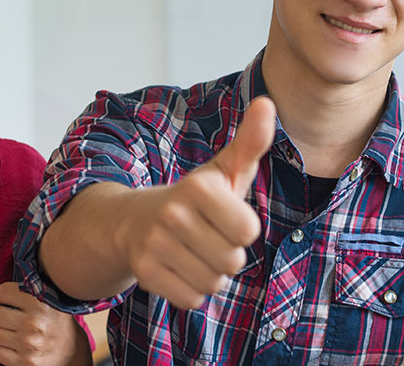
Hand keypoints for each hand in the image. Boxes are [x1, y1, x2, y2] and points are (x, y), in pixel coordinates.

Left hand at [0, 282, 90, 365]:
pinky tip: (17, 346)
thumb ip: (31, 285)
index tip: (14, 301)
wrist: (71, 352)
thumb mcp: (50, 298)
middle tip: (12, 317)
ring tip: (15, 332)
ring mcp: (29, 344)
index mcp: (41, 302)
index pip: (1, 292)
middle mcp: (35, 323)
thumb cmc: (54, 321)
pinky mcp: (24, 362)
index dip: (6, 296)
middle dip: (0, 315)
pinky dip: (4, 350)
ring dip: (1, 333)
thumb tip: (9, 258)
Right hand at [116, 96, 273, 308]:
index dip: (243, 228)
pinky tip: (180, 268)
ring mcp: (155, 244)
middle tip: (209, 236)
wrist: (135, 220)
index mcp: (198, 187)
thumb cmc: (196, 198)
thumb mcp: (225, 169)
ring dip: (212, 274)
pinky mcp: (144, 274)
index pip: (248, 231)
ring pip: (214, 283)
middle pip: (233, 261)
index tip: (225, 216)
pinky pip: (192, 299)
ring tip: (195, 251)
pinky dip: (192, 291)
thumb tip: (267, 103)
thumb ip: (251, 141)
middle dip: (228, 253)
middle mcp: (172, 214)